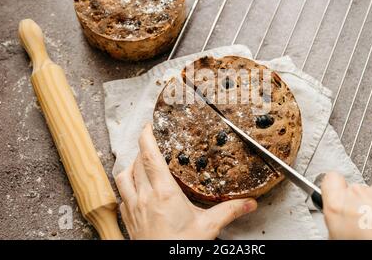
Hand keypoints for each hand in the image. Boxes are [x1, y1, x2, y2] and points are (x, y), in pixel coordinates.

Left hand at [115, 124, 256, 239]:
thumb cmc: (180, 247)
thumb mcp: (208, 227)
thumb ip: (229, 211)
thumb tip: (249, 203)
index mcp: (163, 192)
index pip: (149, 155)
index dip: (146, 136)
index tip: (149, 125)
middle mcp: (143, 196)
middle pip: (136, 162)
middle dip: (142, 149)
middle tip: (151, 142)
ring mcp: (132, 208)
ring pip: (123, 177)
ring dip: (131, 166)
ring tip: (141, 163)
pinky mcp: (128, 219)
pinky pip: (122, 195)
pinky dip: (127, 185)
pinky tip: (137, 189)